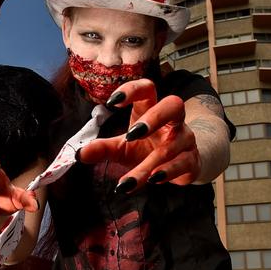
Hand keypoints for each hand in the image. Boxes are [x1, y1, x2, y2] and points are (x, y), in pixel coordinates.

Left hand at [78, 79, 199, 193]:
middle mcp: (172, 121)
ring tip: (128, 180)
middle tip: (132, 133)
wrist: (183, 164)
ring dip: (148, 163)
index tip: (112, 102)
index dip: (131, 90)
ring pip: (170, 146)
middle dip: (155, 117)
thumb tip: (78, 154)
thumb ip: (103, 148)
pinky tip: (153, 179)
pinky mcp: (192, 160)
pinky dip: (168, 172)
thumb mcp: (123, 147)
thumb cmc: (148, 148)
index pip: (147, 89)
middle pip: (174, 105)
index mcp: (151, 109)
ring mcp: (185, 139)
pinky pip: (184, 162)